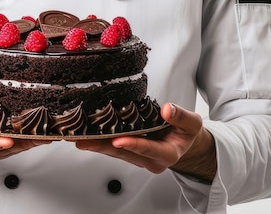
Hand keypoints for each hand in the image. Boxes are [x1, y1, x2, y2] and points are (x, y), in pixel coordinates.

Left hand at [75, 103, 216, 181]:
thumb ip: (181, 116)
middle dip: (103, 146)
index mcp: (167, 154)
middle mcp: (150, 160)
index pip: (147, 149)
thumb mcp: (191, 123)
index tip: (118, 139)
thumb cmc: (186, 132)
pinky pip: (114, 149)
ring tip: (78, 137)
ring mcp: (139, 158)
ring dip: (97, 145)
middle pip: (124, 153)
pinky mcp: (131, 153)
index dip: (132, 144)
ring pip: (115, 152)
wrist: (184, 141)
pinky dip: (100, 142)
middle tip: (84, 139)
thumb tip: (167, 109)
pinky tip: (87, 136)